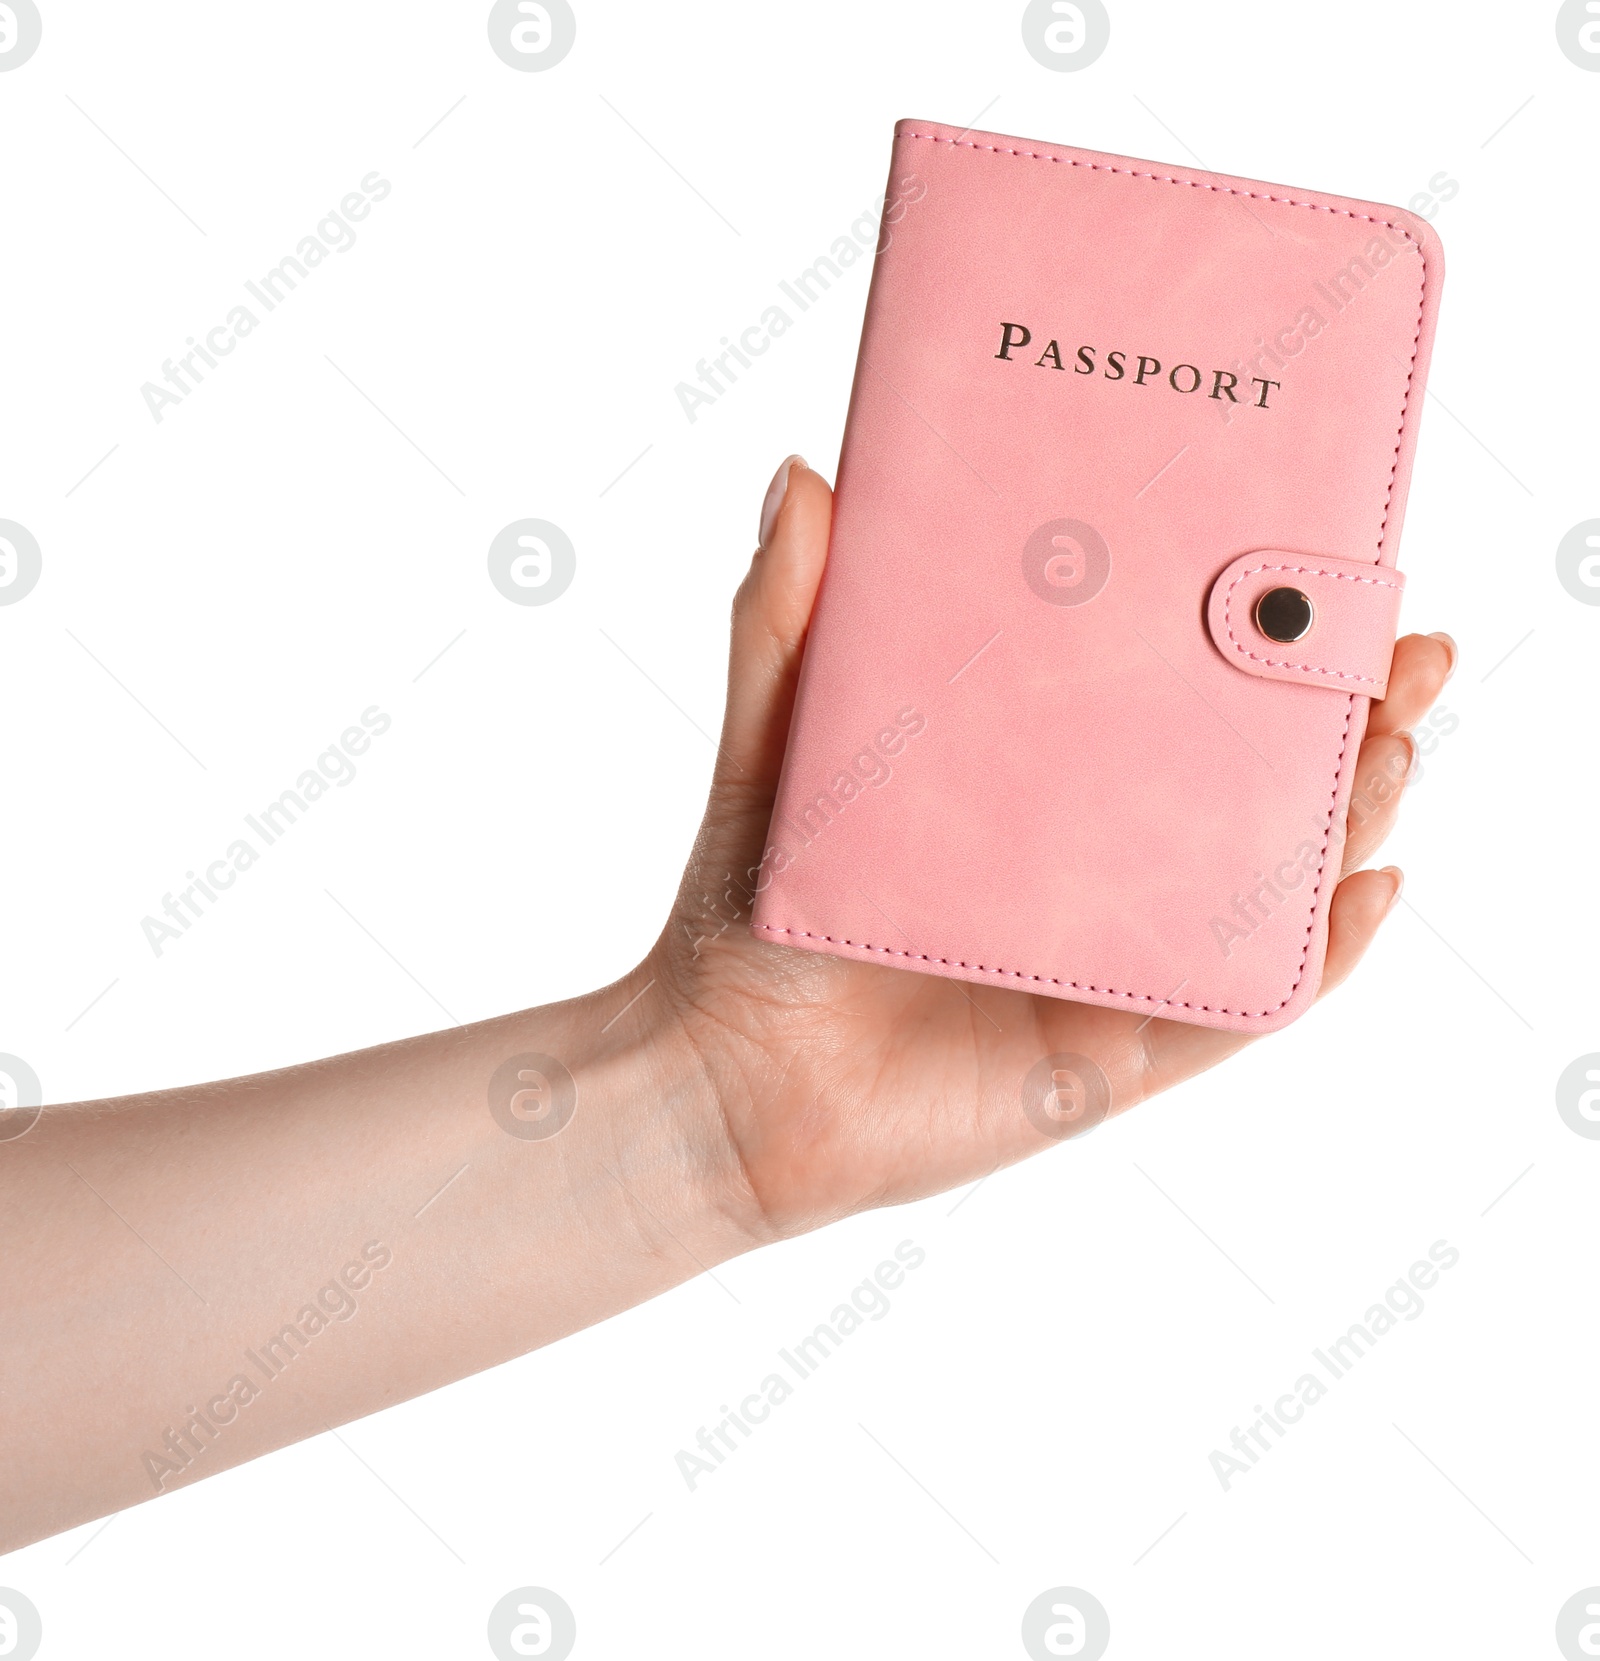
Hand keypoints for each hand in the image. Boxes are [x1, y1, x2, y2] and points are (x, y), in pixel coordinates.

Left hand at [649, 458, 1454, 1241]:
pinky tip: (1365, 885)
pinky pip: (1244, 1009)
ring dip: (1351, 814)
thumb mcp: (775, 750)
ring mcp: (1116, 959)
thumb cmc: (749, 916)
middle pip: (1250, 783)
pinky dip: (1319, 956)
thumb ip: (785, 625)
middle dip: (1342, 715)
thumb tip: (803, 474)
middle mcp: (1093, 866)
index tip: (1315, 557)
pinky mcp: (1117, 1054)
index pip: (1165, 698)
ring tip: (1393, 742)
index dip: (1249, 638)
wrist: (721, 1082)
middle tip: (1399, 648)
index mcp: (1031, 787)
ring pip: (1270, 884)